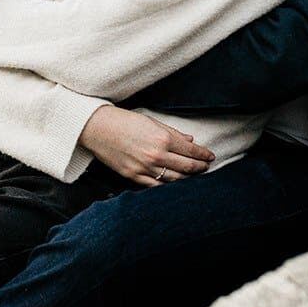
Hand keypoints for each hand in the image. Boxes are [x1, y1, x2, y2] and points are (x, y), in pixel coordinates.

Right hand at [77, 106, 214, 187]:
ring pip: (174, 179)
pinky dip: (167, 185)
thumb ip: (172, 132)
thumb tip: (189, 141)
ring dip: (187, 178)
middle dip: (200, 167)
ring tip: (193, 175)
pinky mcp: (133, 176)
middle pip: (187, 167)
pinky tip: (173, 183)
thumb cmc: (123, 120)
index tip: (210, 156)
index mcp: (163, 139)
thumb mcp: (151, 121)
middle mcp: (156, 156)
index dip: (204, 154)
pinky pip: (156, 185)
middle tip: (206, 167)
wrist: (96, 128)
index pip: (191, 151)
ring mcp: (145, 168)